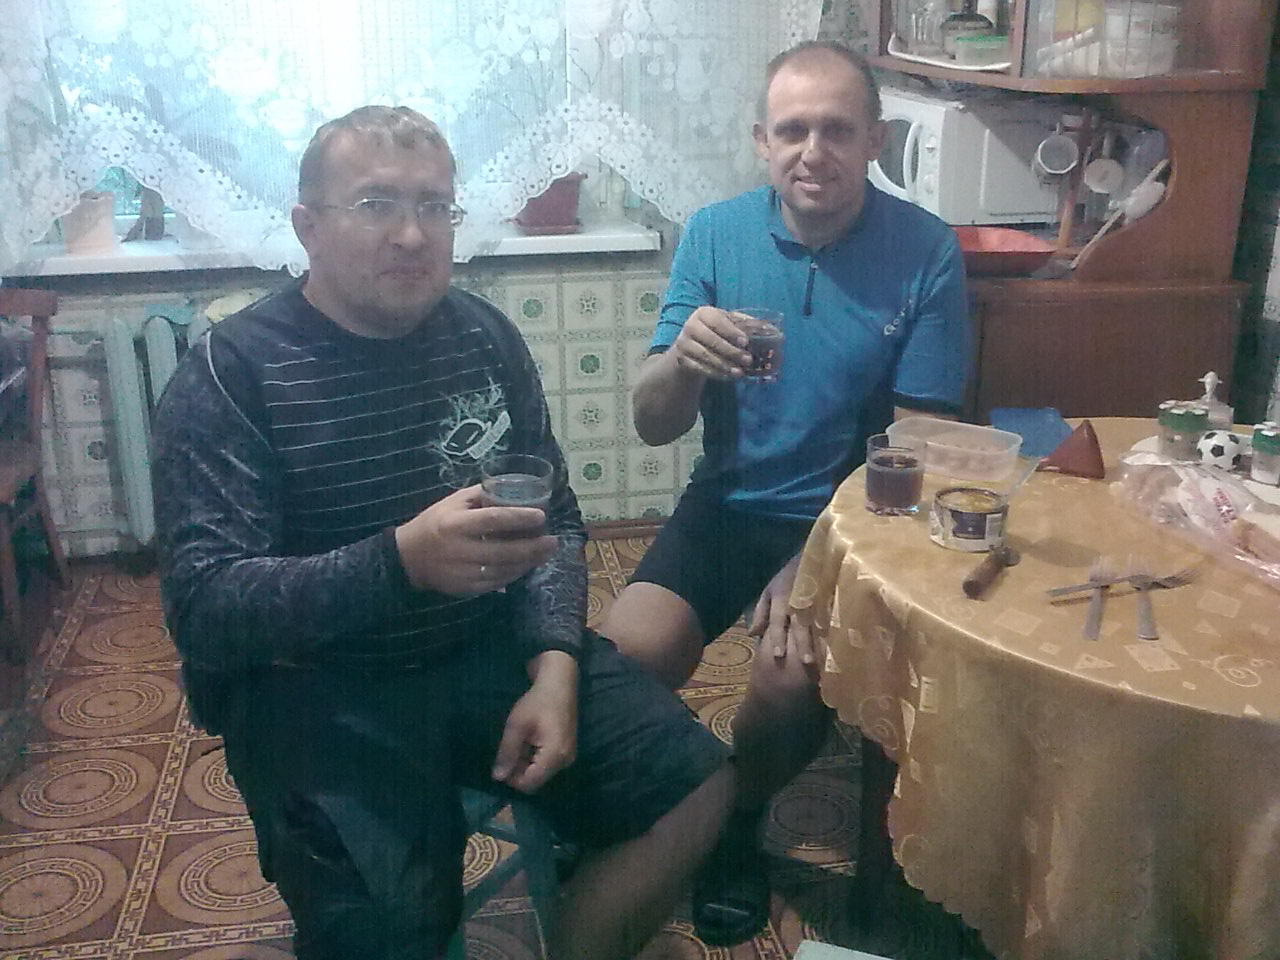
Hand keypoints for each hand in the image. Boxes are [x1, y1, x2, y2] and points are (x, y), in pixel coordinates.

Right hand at [394, 485, 556, 594]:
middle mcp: (459, 549)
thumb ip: (481, 495)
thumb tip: (512, 487)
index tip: (541, 517)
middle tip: (553, 541)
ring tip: (545, 553)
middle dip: (532, 547)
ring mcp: (461, 572)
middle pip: (503, 550)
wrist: (408, 557)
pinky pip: (495, 583)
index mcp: (455, 523)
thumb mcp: (453, 502)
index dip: (518, 518)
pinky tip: (526, 566)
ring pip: (502, 570)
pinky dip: (514, 575)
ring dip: (528, 563)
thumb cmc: (435, 523)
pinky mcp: (464, 588)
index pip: (492, 519)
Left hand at [492, 652, 578, 792]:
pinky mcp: (567, 750)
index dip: (511, 778)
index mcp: (555, 756)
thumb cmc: (537, 701)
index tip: (501, 761)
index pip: (529, 784)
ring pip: (541, 772)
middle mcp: (565, 761)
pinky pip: (547, 764)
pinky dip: (535, 757)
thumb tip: (498, 778)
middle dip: (519, 770)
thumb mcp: (517, 726)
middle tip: (508, 749)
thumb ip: (507, 753)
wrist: (559, 682)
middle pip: (536, 779)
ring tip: (519, 742)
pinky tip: (528, 740)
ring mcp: (568, 756)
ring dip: (526, 763)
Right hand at [668, 306, 752, 381]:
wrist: (689, 345)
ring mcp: (684, 344)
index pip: (717, 321)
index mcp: (703, 313)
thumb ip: (745, 324)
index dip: (731, 331)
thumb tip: (770, 329)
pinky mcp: (682, 360)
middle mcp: (690, 326)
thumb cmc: (715, 331)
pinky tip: (729, 376)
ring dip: (725, 365)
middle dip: (731, 351)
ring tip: (740, 372)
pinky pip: (700, 368)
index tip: (745, 342)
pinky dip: (716, 373)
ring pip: (706, 356)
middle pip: (711, 340)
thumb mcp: (727, 323)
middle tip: (748, 360)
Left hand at [748, 553, 824, 665]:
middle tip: (807, 662)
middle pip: (800, 625)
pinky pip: (831, 618)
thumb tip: (753, 634)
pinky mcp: (830, 600)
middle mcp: (798, 602)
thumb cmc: (788, 577)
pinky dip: (833, 631)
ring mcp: (816, 601)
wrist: (814, 555)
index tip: (779, 656)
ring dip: (820, 641)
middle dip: (803, 644)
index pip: (778, 621)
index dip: (778, 638)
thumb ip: (761, 611)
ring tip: (824, 657)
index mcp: (781, 599)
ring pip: (817, 624)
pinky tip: (838, 644)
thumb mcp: (769, 590)